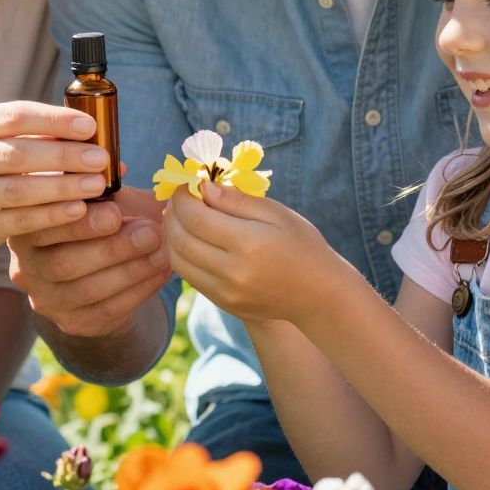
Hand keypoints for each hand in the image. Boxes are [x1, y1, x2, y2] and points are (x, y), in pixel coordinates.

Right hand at [0, 102, 113, 250]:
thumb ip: (46, 136)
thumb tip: (101, 140)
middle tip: (99, 158)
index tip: (89, 125)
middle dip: (64, 156)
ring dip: (61, 187)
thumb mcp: (6, 139)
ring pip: (16, 190)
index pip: (15, 116)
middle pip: (17, 154)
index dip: (55, 120)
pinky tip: (78, 210)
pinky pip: (17, 221)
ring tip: (95, 185)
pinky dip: (50, 215)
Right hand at [7, 184, 171, 337]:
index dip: (78, 222)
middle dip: (112, 248)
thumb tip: (116, 165)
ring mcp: (47, 300)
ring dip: (131, 269)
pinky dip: (139, 290)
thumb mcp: (93, 196)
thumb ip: (96, 181)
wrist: (100, 272)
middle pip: (64, 263)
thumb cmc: (99, 219)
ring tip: (162, 250)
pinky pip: (107, 310)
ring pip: (88, 290)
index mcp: (24, 228)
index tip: (116, 210)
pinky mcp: (73, 323)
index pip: (42, 227)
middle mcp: (26, 268)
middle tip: (150, 232)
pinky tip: (162, 271)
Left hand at [164, 180, 338, 323]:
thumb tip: (202, 187)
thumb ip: (237, 200)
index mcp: (249, 244)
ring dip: (171, 236)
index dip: (183, 198)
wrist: (319, 295)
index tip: (186, 185)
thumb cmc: (302, 246)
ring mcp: (226, 292)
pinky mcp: (223, 304)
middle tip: (178, 200)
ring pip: (179, 261)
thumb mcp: (277, 213)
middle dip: (172, 215)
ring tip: (179, 218)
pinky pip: (190, 277)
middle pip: (181, 240)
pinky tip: (190, 239)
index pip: (196, 217)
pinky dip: (182, 255)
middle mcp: (233, 272)